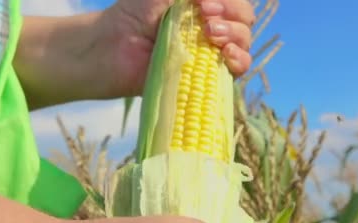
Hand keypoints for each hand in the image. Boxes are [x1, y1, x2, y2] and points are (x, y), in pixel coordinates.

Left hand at [107, 0, 254, 95]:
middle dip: (232, 18)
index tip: (204, 5)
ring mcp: (210, 55)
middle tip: (205, 19)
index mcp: (206, 8)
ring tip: (211, 35)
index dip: (229, 3)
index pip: (237, 5)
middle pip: (245, 24)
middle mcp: (212, 30)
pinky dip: (238, 61)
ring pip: (244, 46)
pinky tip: (225, 55)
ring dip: (236, 37)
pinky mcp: (205, 80)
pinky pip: (235, 72)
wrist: (112, 47)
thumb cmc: (134, 13)